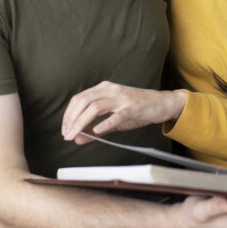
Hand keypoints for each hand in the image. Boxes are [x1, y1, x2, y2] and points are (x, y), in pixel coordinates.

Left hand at [62, 82, 185, 142]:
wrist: (162, 104)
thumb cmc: (137, 110)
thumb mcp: (113, 120)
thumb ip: (94, 129)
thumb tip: (76, 138)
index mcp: (104, 89)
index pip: (79, 99)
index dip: (68, 114)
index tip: (64, 129)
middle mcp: (110, 90)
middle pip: (83, 101)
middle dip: (71, 119)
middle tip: (66, 134)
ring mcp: (121, 98)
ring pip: (95, 107)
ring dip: (82, 122)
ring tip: (75, 134)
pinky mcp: (132, 107)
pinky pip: (116, 115)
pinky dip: (105, 123)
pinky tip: (97, 131)